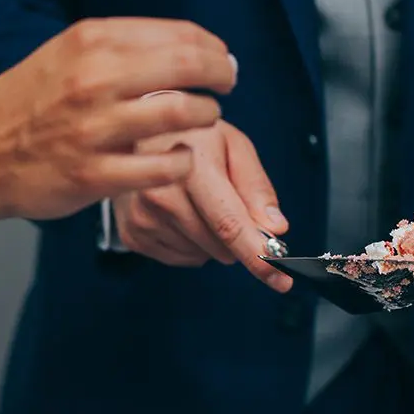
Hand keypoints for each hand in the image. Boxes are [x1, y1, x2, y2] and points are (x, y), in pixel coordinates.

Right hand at [0, 18, 237, 220]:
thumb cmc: (23, 105)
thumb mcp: (61, 55)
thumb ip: (115, 47)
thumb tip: (183, 46)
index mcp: (88, 41)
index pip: (177, 33)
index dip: (211, 47)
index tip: (220, 59)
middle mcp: (93, 78)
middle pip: (190, 66)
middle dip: (221, 75)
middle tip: (227, 84)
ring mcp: (94, 129)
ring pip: (185, 113)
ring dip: (207, 116)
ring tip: (204, 120)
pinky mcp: (94, 175)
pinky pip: (165, 166)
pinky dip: (181, 160)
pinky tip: (177, 157)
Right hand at [112, 119, 291, 291]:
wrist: (137, 135)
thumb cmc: (190, 137)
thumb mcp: (232, 145)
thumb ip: (256, 186)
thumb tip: (275, 228)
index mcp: (189, 168)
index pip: (229, 223)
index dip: (258, 254)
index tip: (280, 278)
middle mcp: (159, 195)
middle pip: (218, 246)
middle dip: (237, 238)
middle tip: (228, 204)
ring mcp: (141, 217)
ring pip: (201, 255)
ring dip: (211, 240)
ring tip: (197, 202)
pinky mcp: (132, 234)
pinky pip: (180, 257)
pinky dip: (191, 243)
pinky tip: (181, 215)